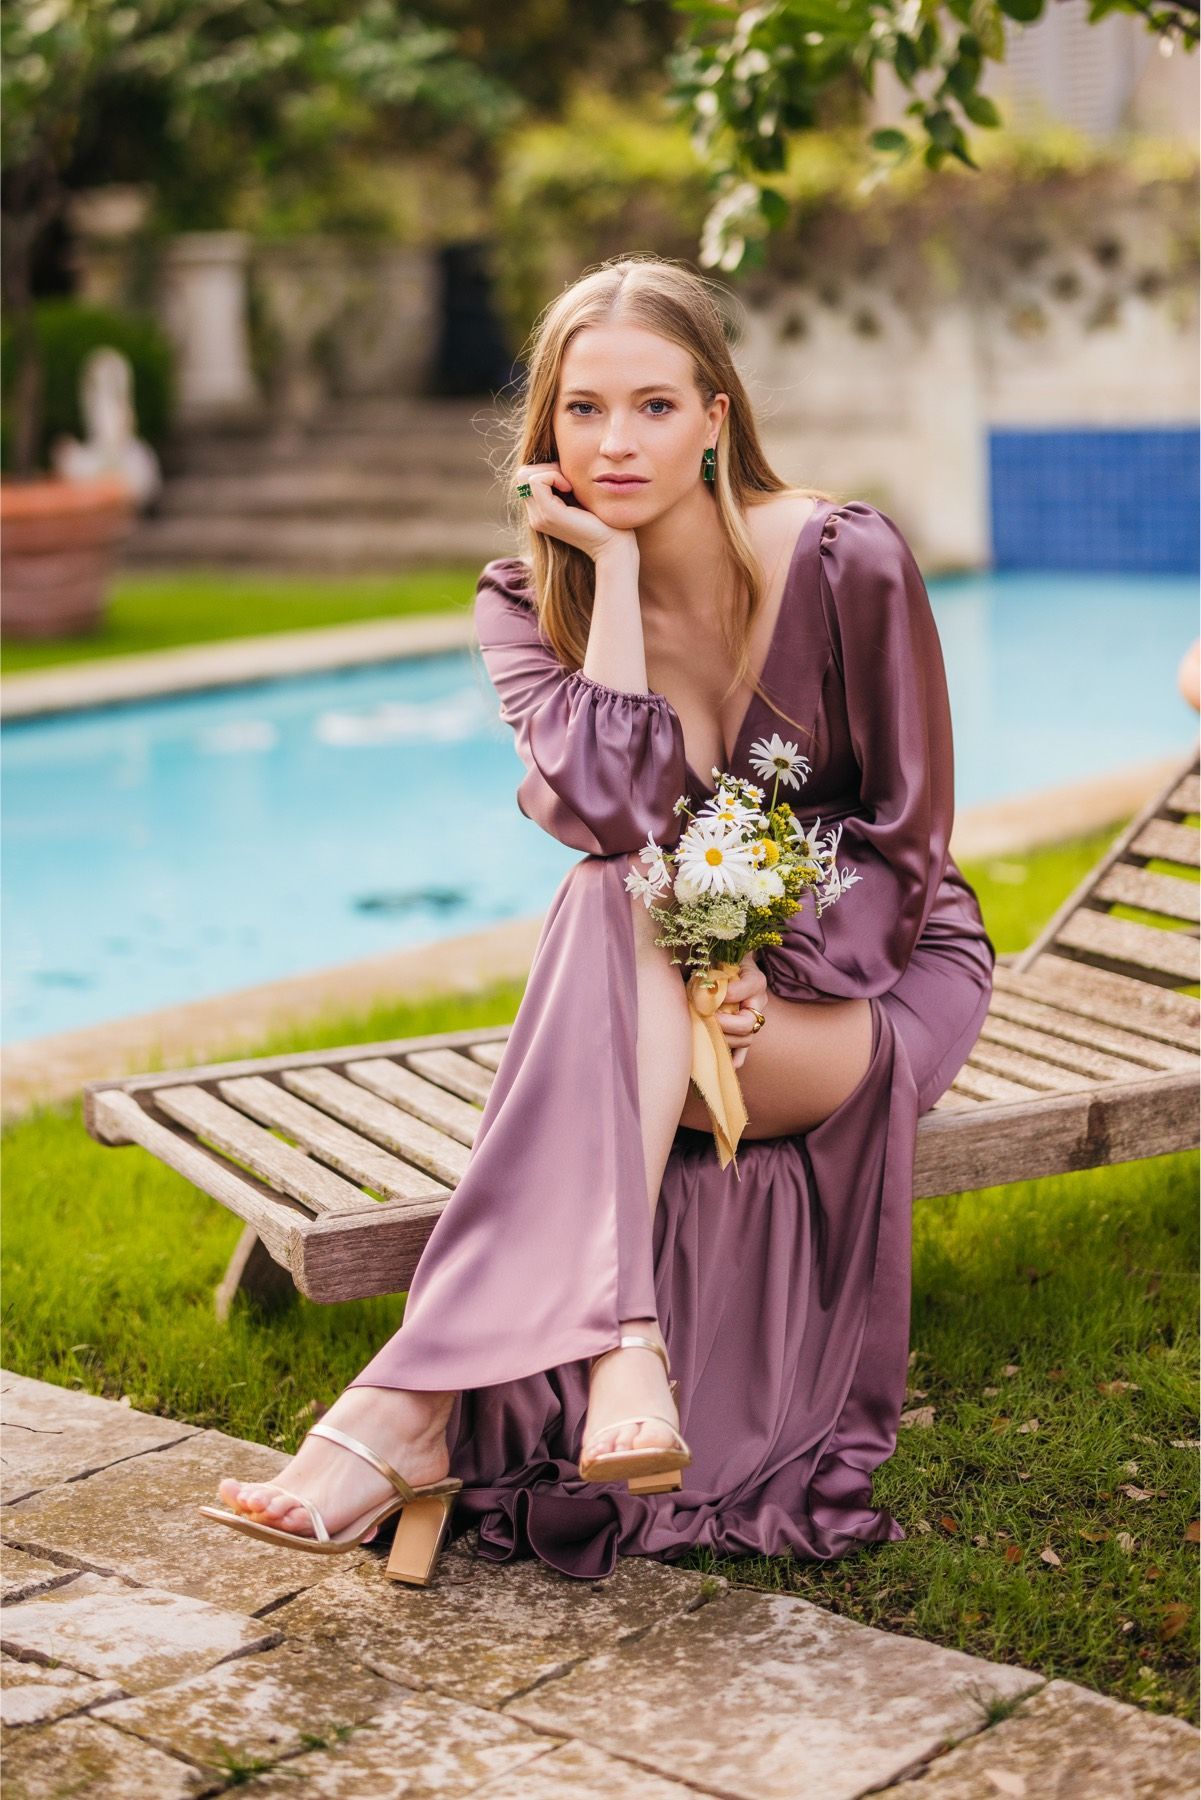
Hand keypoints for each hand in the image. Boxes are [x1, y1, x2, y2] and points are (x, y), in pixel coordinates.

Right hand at [514, 460, 635, 562]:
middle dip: (545, 468)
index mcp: (541, 512)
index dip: (546, 470)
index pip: (526, 477)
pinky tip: (570, 488)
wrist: (613, 544)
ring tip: (570, 485)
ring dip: (549, 471)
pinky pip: (536, 480)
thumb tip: (558, 460)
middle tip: (568, 481)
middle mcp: (535, 517)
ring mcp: (539, 517)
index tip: (569, 481)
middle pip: (522, 474)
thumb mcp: (579, 496)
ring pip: (525, 475)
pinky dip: (553, 476)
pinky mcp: (548, 514)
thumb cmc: (604, 519)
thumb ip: (565, 482)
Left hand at [715, 954, 768, 1070]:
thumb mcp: (722, 959)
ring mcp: (754, 1019)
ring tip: (707, 1033)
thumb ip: (717, 971)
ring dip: (725, 1040)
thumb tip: (711, 992)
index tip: (708, 995)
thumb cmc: (723, 961)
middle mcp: (758, 1002)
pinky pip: (744, 1050)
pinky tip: (728, 1065)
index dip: (727, 996)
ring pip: (746, 1039)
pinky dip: (736, 1058)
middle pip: (748, 1023)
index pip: (748, 989)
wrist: (731, 965)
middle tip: (707, 1020)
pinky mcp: (745, 1031)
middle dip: (725, 1025)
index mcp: (755, 981)